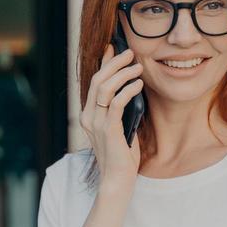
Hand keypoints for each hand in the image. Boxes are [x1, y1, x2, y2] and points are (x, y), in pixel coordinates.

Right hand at [81, 41, 143, 187]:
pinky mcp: (108, 129)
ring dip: (123, 74)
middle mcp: (88, 117)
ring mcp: (96, 123)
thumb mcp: (120, 127)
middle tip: (131, 53)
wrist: (118, 179)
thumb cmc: (122, 155)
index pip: (94, 82)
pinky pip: (116, 102)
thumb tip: (131, 88)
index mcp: (88, 115)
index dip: (103, 63)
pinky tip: (139, 85)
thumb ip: (120, 110)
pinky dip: (128, 90)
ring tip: (138, 67)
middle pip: (97, 80)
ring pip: (105, 88)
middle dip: (114, 63)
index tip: (114, 48)